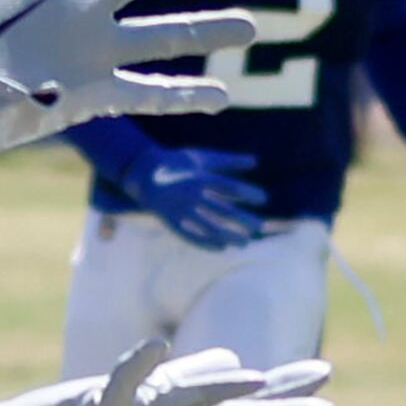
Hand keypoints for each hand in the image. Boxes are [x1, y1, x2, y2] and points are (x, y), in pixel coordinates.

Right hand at [127, 146, 264, 250]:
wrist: (142, 173)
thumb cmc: (177, 163)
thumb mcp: (202, 158)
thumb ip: (228, 161)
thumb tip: (256, 161)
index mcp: (199, 177)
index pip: (230, 188)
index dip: (248, 193)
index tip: (262, 198)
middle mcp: (191, 196)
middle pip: (223, 211)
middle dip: (243, 220)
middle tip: (260, 227)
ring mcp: (181, 211)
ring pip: (209, 228)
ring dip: (229, 236)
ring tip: (245, 242)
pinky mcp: (172, 222)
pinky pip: (190, 237)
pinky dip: (206, 244)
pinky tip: (222, 248)